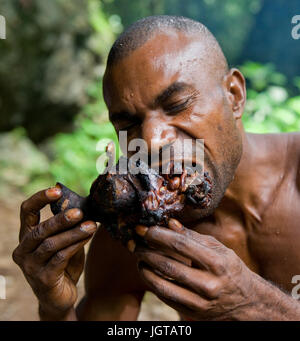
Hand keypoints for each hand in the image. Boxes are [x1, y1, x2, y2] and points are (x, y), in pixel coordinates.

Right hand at [12, 187, 96, 318]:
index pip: (27, 212)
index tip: (56, 190)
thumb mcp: (64, 242)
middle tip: (79, 212)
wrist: (60, 298)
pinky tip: (87, 238)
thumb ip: (68, 228)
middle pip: (40, 229)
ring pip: (51, 244)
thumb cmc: (63, 265)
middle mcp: (23, 250)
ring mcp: (30, 266)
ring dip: (73, 233)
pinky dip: (75, 246)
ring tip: (91, 225)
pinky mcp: (43, 279)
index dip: (39, 199)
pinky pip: (60, 258)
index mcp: (26, 237)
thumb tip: (83, 206)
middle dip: (60, 219)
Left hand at [134, 219, 257, 320]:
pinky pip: (166, 298)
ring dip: (145, 270)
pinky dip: (153, 284)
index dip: (159, 235)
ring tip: (139, 258)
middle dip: (147, 252)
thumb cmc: (230, 268)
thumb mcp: (217, 248)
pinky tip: (148, 273)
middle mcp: (209, 284)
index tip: (145, 229)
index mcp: (216, 262)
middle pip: (169, 265)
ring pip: (163, 285)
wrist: (246, 301)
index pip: (181, 245)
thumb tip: (170, 223)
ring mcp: (200, 302)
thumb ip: (192, 236)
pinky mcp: (193, 313)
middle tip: (135, 243)